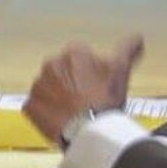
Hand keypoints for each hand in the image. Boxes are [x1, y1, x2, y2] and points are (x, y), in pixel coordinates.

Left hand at [22, 35, 144, 144]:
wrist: (87, 130)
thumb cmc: (104, 98)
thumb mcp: (121, 69)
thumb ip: (128, 48)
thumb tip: (137, 37)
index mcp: (73, 52)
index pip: (81, 57)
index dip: (91, 71)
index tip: (97, 85)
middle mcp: (51, 64)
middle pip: (63, 71)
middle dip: (72, 82)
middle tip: (86, 99)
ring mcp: (38, 85)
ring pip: (49, 88)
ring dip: (58, 96)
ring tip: (74, 111)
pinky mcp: (29, 106)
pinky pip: (36, 106)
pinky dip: (45, 112)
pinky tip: (60, 119)